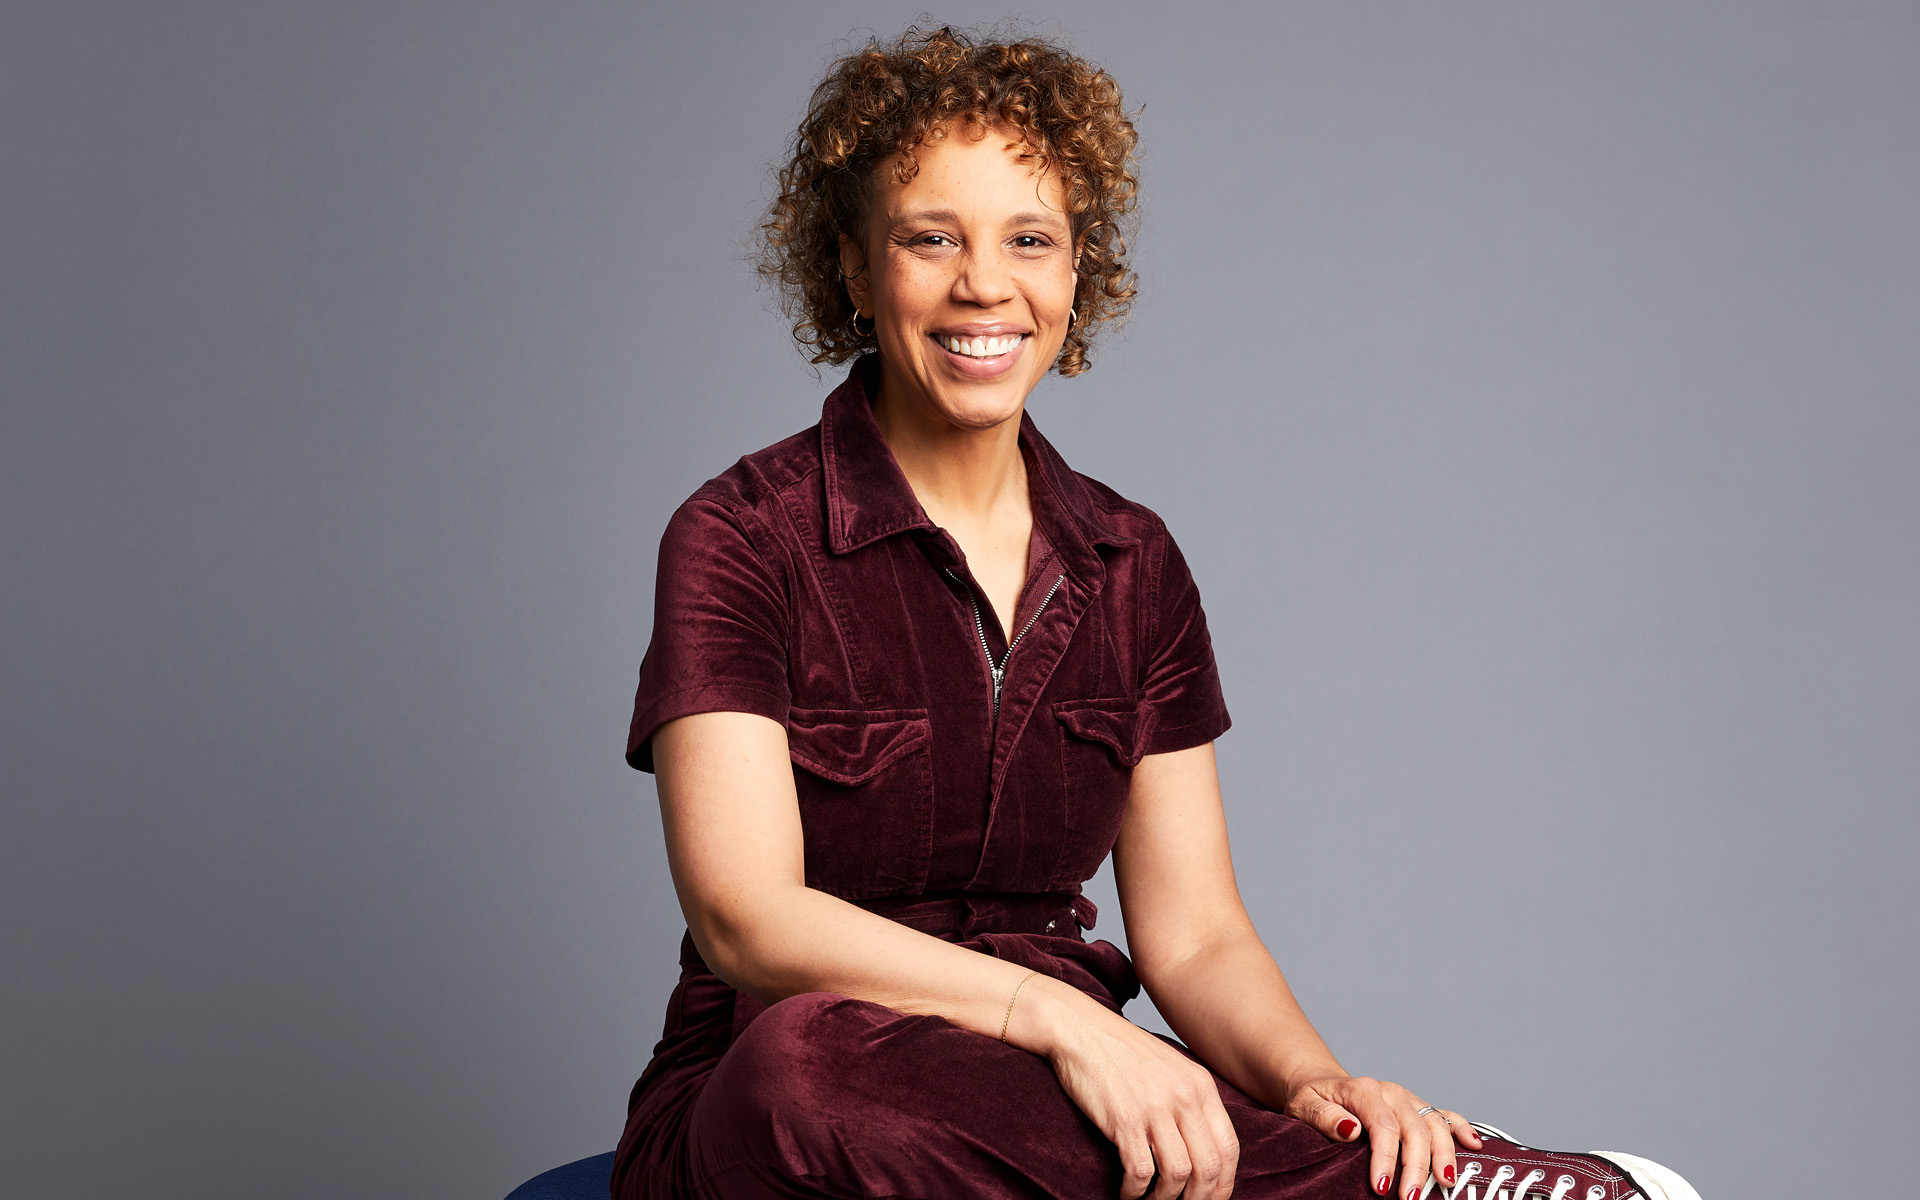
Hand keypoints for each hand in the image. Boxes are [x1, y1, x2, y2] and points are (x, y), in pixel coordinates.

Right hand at [1043, 998, 1241, 1199]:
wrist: (1081, 1030)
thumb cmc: (1122, 1053)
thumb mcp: (1171, 1068)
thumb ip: (1191, 1101)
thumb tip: (1204, 1148)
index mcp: (1200, 1085)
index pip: (1229, 1147)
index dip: (1225, 1183)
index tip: (1212, 1198)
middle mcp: (1184, 1096)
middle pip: (1208, 1167)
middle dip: (1200, 1199)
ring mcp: (1154, 1108)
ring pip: (1178, 1174)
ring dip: (1166, 1199)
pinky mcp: (1124, 1119)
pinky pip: (1141, 1172)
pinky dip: (1135, 1193)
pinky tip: (1127, 1193)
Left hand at [1285, 1074, 1482, 1199]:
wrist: (1320, 1085)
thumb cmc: (1312, 1098)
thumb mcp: (1304, 1105)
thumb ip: (1323, 1117)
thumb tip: (1349, 1129)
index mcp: (1364, 1090)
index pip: (1382, 1126)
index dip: (1385, 1158)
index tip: (1382, 1187)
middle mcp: (1391, 1093)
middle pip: (1414, 1129)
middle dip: (1417, 1167)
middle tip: (1412, 1198)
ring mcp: (1407, 1100)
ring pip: (1434, 1125)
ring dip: (1443, 1155)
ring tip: (1445, 1183)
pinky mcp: (1417, 1108)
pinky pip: (1444, 1115)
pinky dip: (1461, 1128)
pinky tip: (1473, 1145)